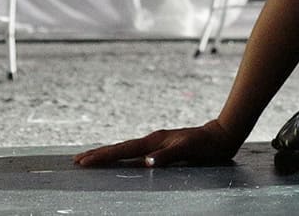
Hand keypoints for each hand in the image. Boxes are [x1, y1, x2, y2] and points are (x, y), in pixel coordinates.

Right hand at [74, 119, 240, 167]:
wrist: (222, 135)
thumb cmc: (206, 145)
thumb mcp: (188, 150)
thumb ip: (167, 156)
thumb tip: (145, 163)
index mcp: (153, 141)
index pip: (122, 150)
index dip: (102, 157)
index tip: (83, 161)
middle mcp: (152, 141)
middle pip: (119, 148)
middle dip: (98, 154)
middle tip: (76, 160)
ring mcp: (156, 143)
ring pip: (126, 149)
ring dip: (108, 154)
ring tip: (92, 158)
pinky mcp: (162, 146)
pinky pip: (136, 152)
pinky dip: (123, 155)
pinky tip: (121, 159)